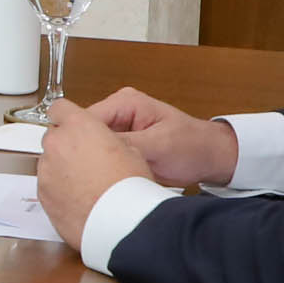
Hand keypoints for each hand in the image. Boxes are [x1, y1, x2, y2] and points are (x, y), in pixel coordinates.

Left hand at [34, 99, 151, 249]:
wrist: (119, 222)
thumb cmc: (129, 186)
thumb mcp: (132, 151)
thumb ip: (107, 141)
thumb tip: (104, 145)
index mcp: (79, 126)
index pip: (59, 108)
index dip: (67, 116)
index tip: (71, 123)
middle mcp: (57, 144)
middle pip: (53, 137)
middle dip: (66, 145)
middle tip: (87, 160)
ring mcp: (46, 170)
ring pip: (49, 163)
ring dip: (62, 169)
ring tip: (87, 185)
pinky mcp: (43, 194)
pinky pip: (48, 186)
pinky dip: (59, 190)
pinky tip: (80, 200)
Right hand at [86, 86, 238, 187]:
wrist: (209, 158)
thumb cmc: (192, 145)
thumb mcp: (159, 145)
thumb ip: (126, 143)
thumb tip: (94, 147)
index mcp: (125, 102)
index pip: (86, 118)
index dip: (77, 140)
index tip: (74, 161)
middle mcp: (118, 113)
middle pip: (84, 132)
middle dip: (84, 153)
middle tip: (85, 175)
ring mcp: (119, 130)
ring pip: (90, 147)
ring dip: (93, 163)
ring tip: (96, 179)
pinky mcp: (121, 146)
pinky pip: (102, 156)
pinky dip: (102, 168)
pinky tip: (104, 180)